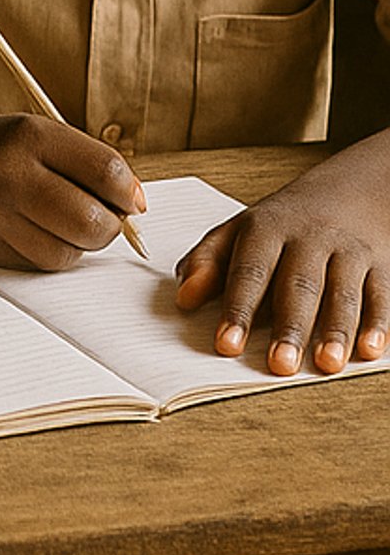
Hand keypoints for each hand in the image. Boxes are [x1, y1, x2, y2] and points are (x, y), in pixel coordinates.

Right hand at [0, 112, 145, 271]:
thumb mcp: (35, 135)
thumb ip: (87, 162)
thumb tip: (136, 205)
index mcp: (30, 135)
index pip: (106, 171)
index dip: (128, 194)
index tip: (130, 201)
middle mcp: (10, 173)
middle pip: (92, 220)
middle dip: (109, 227)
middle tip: (102, 218)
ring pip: (68, 252)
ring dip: (78, 244)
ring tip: (61, 223)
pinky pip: (40, 265)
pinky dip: (50, 254)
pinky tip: (35, 232)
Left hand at [177, 171, 389, 373]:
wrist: (352, 189)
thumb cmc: (286, 221)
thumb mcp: (240, 230)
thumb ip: (208, 262)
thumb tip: (184, 299)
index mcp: (267, 229)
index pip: (249, 272)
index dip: (238, 309)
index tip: (226, 345)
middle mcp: (309, 238)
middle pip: (298, 285)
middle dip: (289, 327)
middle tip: (279, 366)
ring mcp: (347, 250)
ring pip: (341, 292)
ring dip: (335, 330)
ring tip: (325, 364)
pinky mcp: (380, 264)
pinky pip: (380, 294)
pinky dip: (378, 322)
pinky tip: (370, 350)